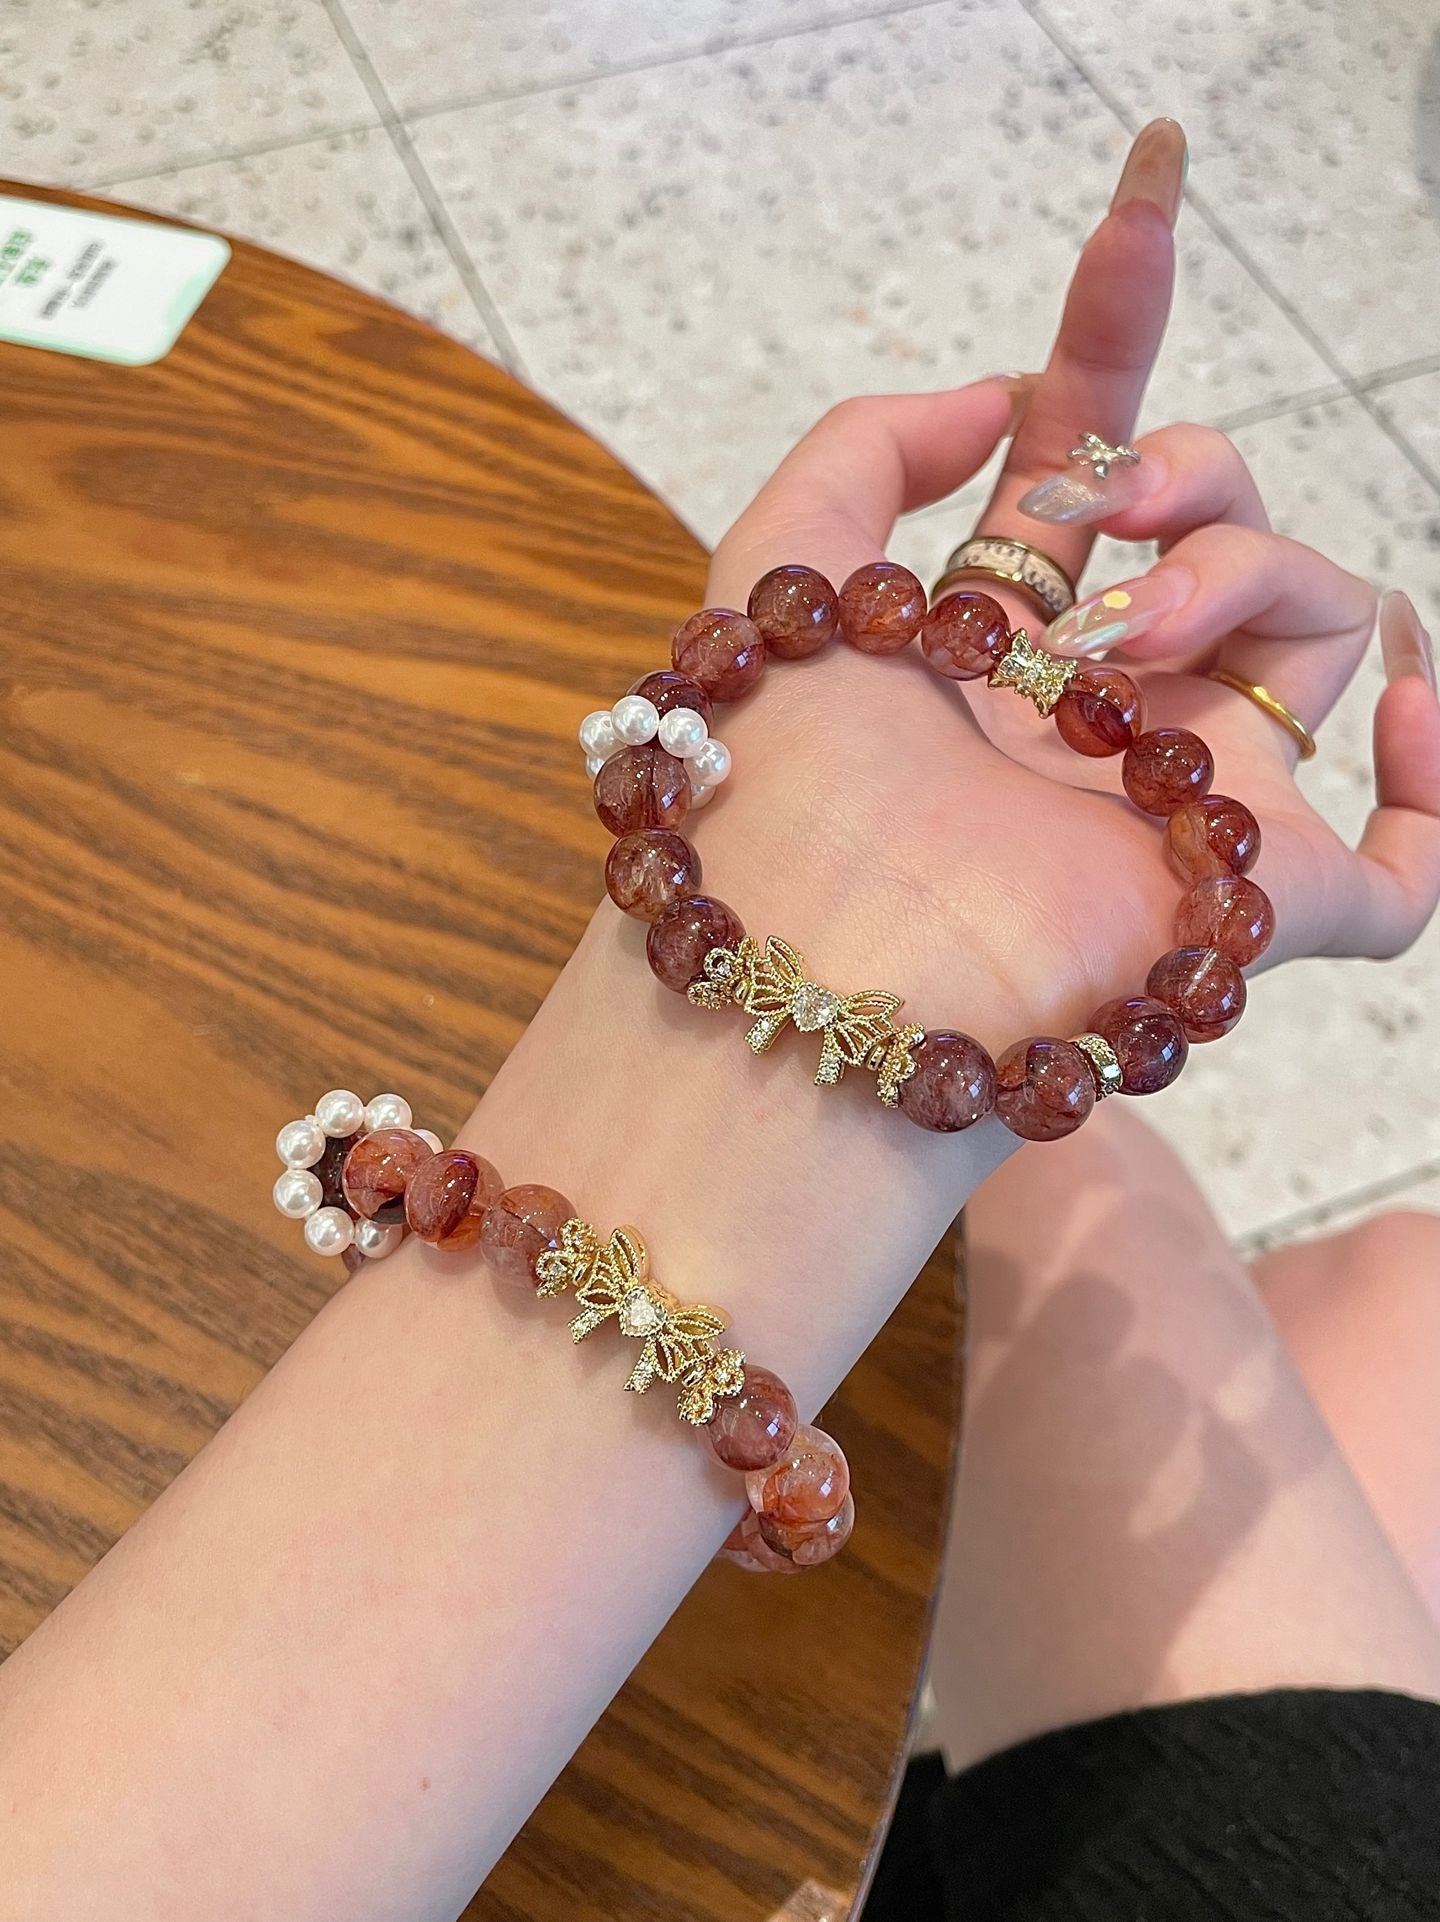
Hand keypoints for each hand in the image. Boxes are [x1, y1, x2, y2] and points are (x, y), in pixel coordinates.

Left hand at [691, 127, 1439, 1077]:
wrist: (803, 973)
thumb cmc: (771, 796)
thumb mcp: (772, 576)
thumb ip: (865, 449)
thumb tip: (1005, 396)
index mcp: (994, 637)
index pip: (1090, 460)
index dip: (1119, 326)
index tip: (1146, 182)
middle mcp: (1098, 710)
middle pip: (1225, 523)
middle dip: (1192, 465)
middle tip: (1108, 509)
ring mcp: (1182, 805)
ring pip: (1323, 627)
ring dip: (1248, 575)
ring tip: (1136, 639)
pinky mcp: (1247, 907)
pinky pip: (1404, 867)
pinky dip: (1434, 782)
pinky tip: (1396, 706)